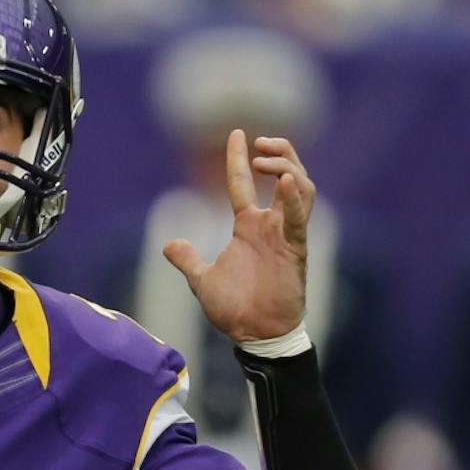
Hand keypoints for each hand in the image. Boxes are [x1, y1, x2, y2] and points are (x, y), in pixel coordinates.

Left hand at [163, 131, 310, 345]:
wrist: (254, 336)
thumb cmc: (235, 311)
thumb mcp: (202, 280)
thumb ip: (188, 259)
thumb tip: (169, 244)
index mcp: (248, 227)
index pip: (243, 182)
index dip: (239, 157)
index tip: (237, 133)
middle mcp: (270, 226)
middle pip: (283, 175)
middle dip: (277, 153)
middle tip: (260, 143)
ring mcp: (286, 236)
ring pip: (300, 189)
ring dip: (288, 167)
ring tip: (268, 159)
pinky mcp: (296, 251)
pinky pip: (300, 219)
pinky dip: (295, 199)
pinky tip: (286, 181)